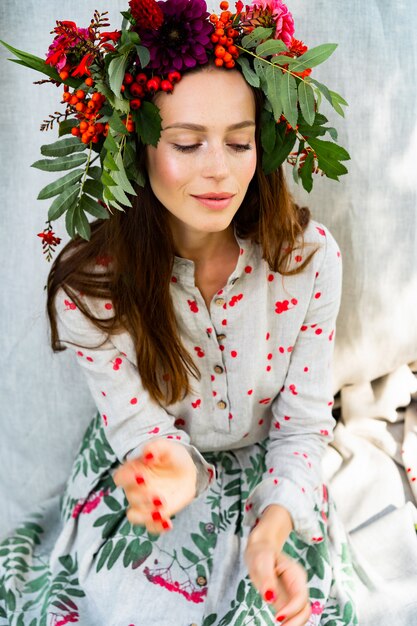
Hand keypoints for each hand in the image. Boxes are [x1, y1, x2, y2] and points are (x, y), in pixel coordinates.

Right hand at [113, 438, 196, 534]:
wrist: (187, 471)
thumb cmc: (171, 456)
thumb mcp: (166, 447)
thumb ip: (156, 448)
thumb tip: (147, 454)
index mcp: (133, 470)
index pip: (120, 477)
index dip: (127, 479)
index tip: (141, 476)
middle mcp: (135, 489)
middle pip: (130, 497)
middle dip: (142, 498)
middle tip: (158, 496)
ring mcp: (144, 504)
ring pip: (135, 516)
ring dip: (145, 516)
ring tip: (161, 511)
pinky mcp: (156, 514)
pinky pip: (151, 527)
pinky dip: (158, 527)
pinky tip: (168, 523)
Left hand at [244, 506, 310, 624]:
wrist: (261, 550)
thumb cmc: (262, 553)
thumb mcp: (261, 561)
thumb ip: (267, 579)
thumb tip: (270, 599)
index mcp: (295, 575)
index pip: (300, 596)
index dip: (292, 609)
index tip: (277, 617)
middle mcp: (298, 586)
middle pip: (306, 609)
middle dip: (297, 622)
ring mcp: (293, 594)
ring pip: (302, 615)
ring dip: (294, 624)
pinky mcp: (286, 601)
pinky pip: (293, 615)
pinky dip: (289, 623)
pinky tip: (279, 625)